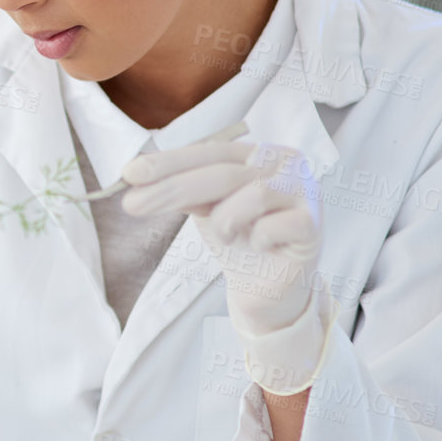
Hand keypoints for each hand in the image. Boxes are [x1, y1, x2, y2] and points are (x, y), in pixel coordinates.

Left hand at [119, 136, 330, 393]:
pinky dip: (255, 238)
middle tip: (131, 204)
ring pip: (250, 196)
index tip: (128, 173)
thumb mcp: (205, 208)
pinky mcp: (313, 224)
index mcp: (258, 152)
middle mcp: (286, 163)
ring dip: (225, 222)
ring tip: (226, 237)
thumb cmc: (238, 239)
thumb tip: (135, 177)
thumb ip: (182, 188)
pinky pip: (271, 226)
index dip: (168, 162)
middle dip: (171, 189)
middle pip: (222, 172)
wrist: (267, 289)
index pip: (209, 151)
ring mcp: (305, 191)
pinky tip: (260, 245)